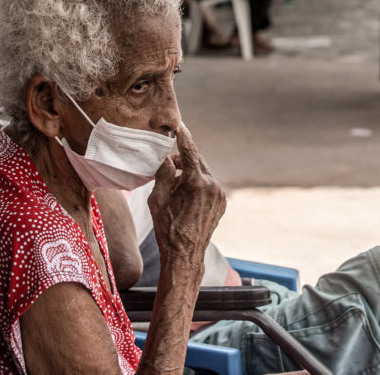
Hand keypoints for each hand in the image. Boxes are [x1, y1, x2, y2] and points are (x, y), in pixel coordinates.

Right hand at [148, 123, 225, 267]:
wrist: (185, 255)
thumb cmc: (167, 229)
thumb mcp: (157, 199)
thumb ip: (163, 174)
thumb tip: (168, 159)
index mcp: (197, 182)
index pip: (190, 151)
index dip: (183, 136)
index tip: (179, 125)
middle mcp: (213, 185)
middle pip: (197, 162)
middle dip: (182, 161)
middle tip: (167, 167)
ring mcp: (220, 195)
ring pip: (203, 174)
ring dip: (189, 174)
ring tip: (173, 189)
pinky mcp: (221, 202)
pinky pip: (208, 186)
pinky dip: (197, 185)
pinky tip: (184, 198)